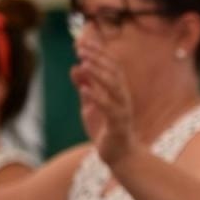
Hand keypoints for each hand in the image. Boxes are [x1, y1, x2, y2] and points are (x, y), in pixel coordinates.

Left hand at [71, 44, 136, 166]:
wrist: (120, 156)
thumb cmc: (106, 129)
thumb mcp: (90, 105)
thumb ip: (85, 87)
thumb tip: (75, 67)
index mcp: (118, 91)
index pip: (111, 66)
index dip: (98, 53)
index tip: (82, 43)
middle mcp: (123, 97)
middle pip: (114, 72)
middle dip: (98, 59)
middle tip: (81, 49)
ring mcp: (122, 110)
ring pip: (114, 87)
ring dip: (99, 74)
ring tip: (84, 63)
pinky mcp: (118, 124)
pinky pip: (109, 108)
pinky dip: (98, 98)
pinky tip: (85, 90)